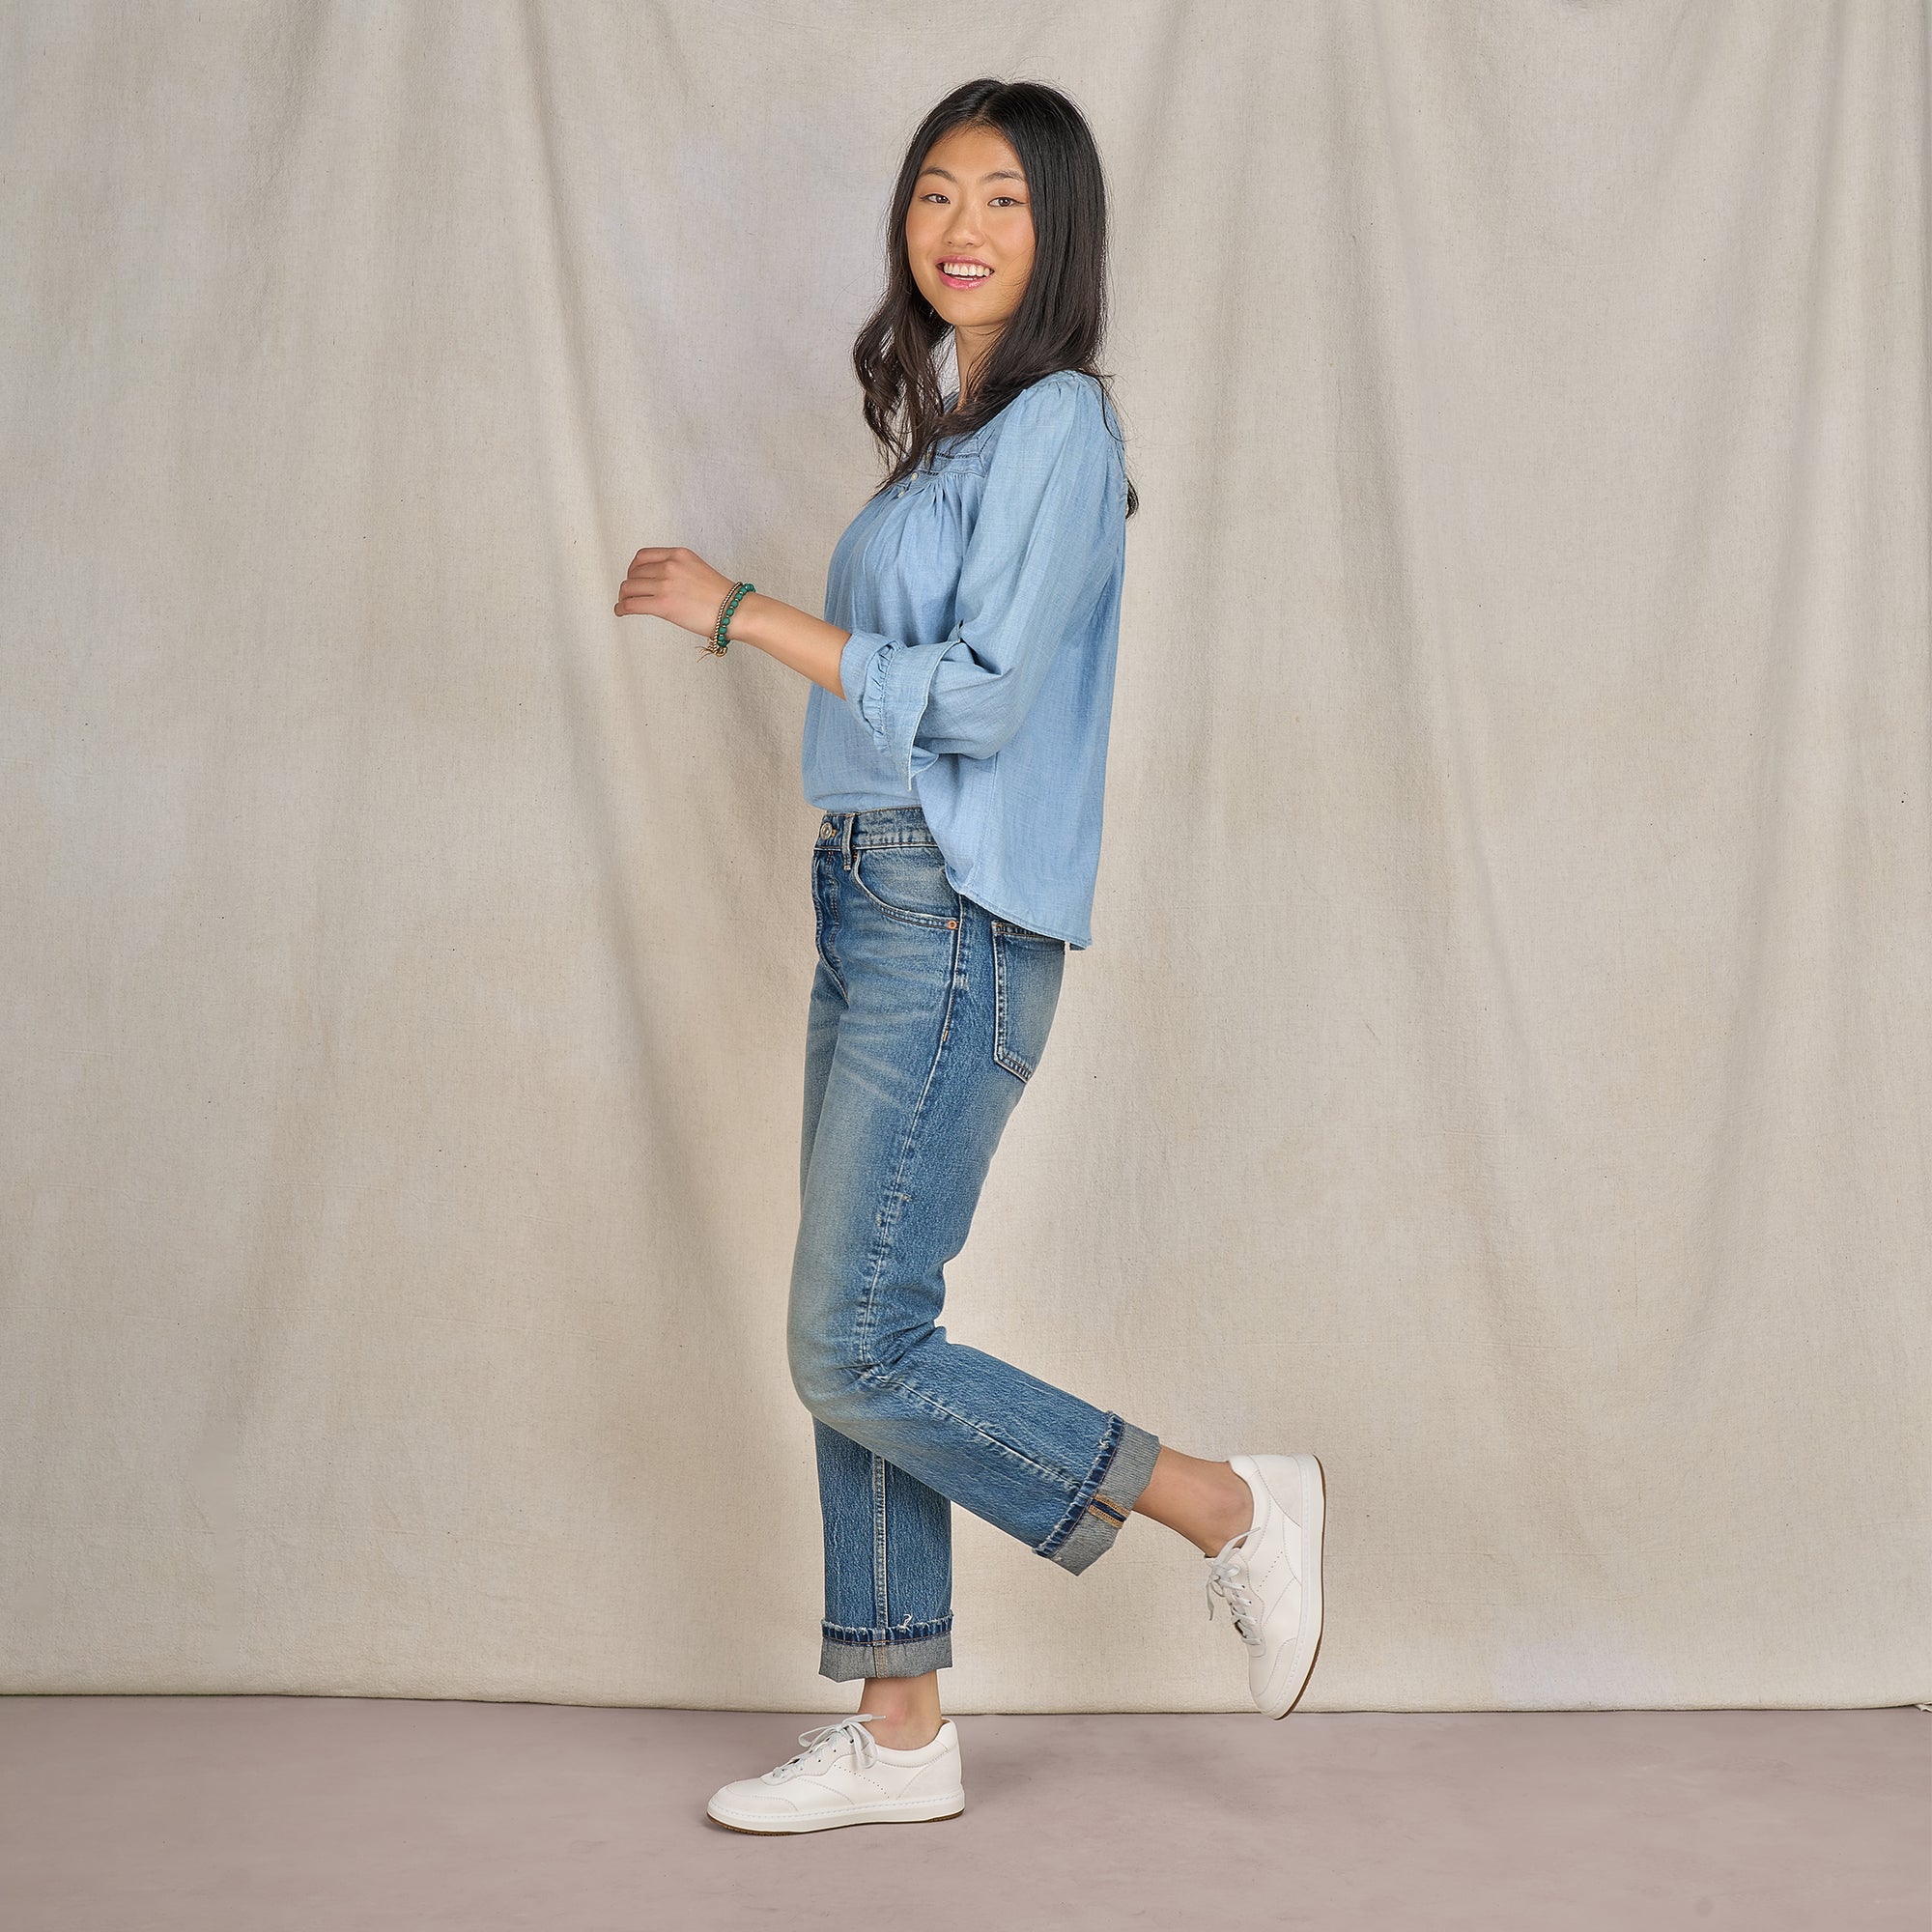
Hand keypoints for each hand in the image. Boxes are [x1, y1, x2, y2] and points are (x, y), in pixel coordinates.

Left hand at [614, 546, 736, 640]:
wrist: (735, 610)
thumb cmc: (722, 596)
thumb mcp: (697, 569)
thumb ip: (678, 570)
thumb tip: (661, 583)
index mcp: (678, 554)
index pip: (643, 556)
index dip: (633, 568)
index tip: (633, 577)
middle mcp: (669, 565)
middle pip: (634, 573)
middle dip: (629, 585)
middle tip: (628, 594)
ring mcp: (665, 584)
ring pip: (629, 588)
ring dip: (623, 596)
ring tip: (624, 604)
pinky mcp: (663, 604)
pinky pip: (632, 604)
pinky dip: (622, 608)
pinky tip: (621, 612)